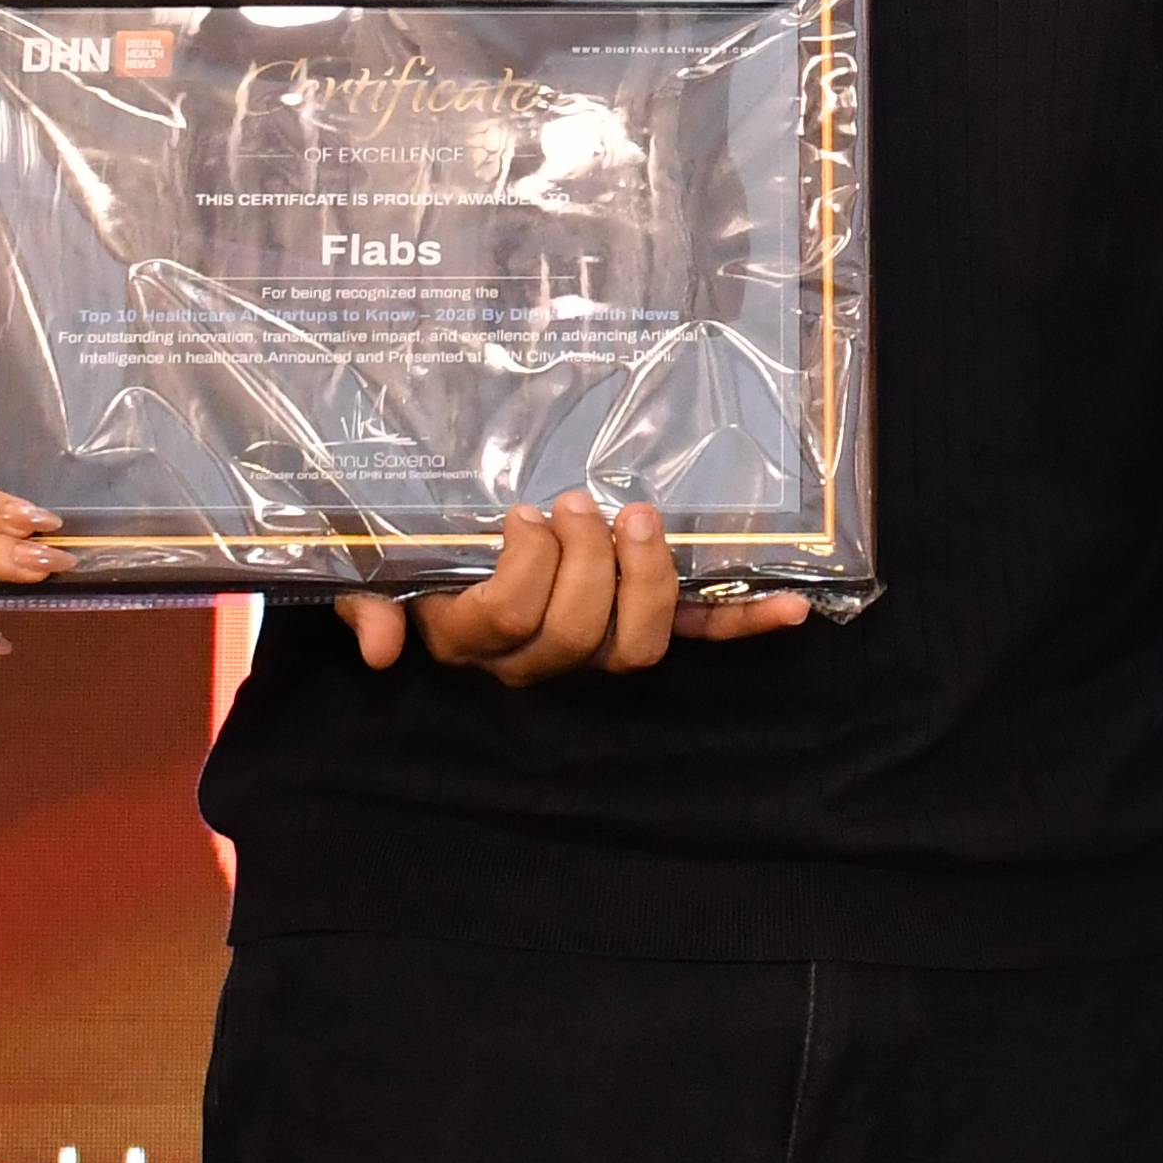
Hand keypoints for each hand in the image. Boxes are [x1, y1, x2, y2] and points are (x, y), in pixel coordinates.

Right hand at [332, 492, 811, 684]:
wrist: (438, 568)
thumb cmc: (407, 562)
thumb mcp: (370, 573)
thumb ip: (366, 602)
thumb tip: (380, 646)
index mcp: (471, 639)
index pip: (507, 618)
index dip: (523, 568)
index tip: (521, 514)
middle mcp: (535, 658)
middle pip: (576, 636)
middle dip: (587, 563)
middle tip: (578, 504)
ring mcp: (593, 646)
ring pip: (636, 646)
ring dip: (646, 577)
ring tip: (637, 516)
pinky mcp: (640, 624)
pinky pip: (696, 634)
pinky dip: (744, 622)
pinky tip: (796, 608)